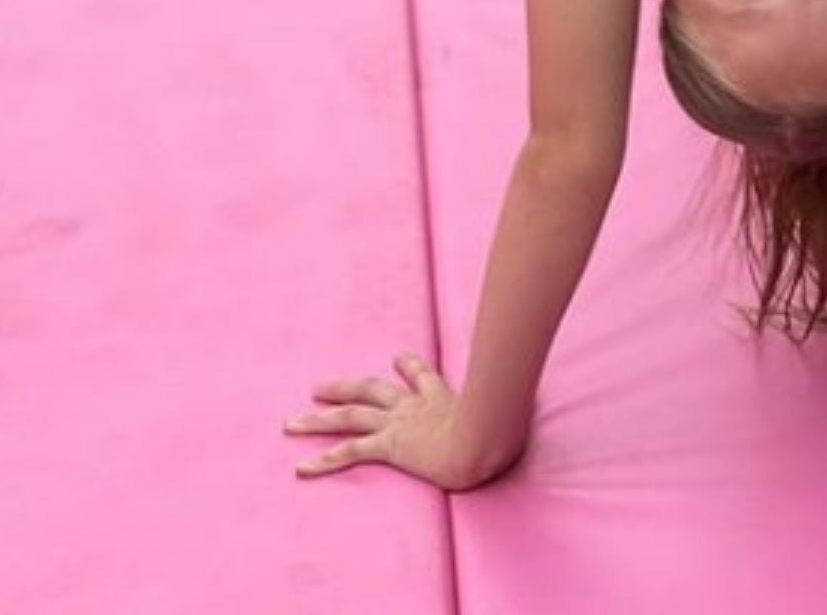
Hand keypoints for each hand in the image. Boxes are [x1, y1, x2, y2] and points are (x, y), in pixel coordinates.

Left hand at [283, 352, 509, 492]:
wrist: (486, 441)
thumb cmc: (501, 431)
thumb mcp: (509, 413)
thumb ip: (514, 402)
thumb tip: (535, 392)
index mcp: (442, 398)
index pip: (422, 377)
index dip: (407, 368)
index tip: (397, 360)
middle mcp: (415, 406)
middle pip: (370, 390)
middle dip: (342, 388)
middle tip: (318, 388)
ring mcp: (400, 424)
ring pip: (351, 416)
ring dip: (318, 420)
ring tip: (291, 422)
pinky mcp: (392, 445)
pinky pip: (353, 451)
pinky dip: (325, 459)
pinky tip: (303, 466)